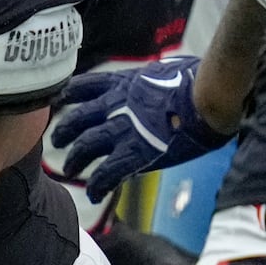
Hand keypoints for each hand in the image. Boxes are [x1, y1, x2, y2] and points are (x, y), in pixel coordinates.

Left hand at [52, 56, 231, 202]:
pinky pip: (108, 173)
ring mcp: (123, 129)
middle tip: (57, 141)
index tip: (58, 103)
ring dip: (74, 160)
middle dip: (63, 132)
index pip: (82, 87)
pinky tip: (94, 194)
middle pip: (77, 119)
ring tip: (70, 169)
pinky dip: (98, 185)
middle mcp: (115, 105)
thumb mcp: (163, 70)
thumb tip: (156, 81)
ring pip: (85, 146)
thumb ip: (149, 81)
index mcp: (122, 83)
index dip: (66, 96)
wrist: (207, 95)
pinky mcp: (136, 153)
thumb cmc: (197, 79)